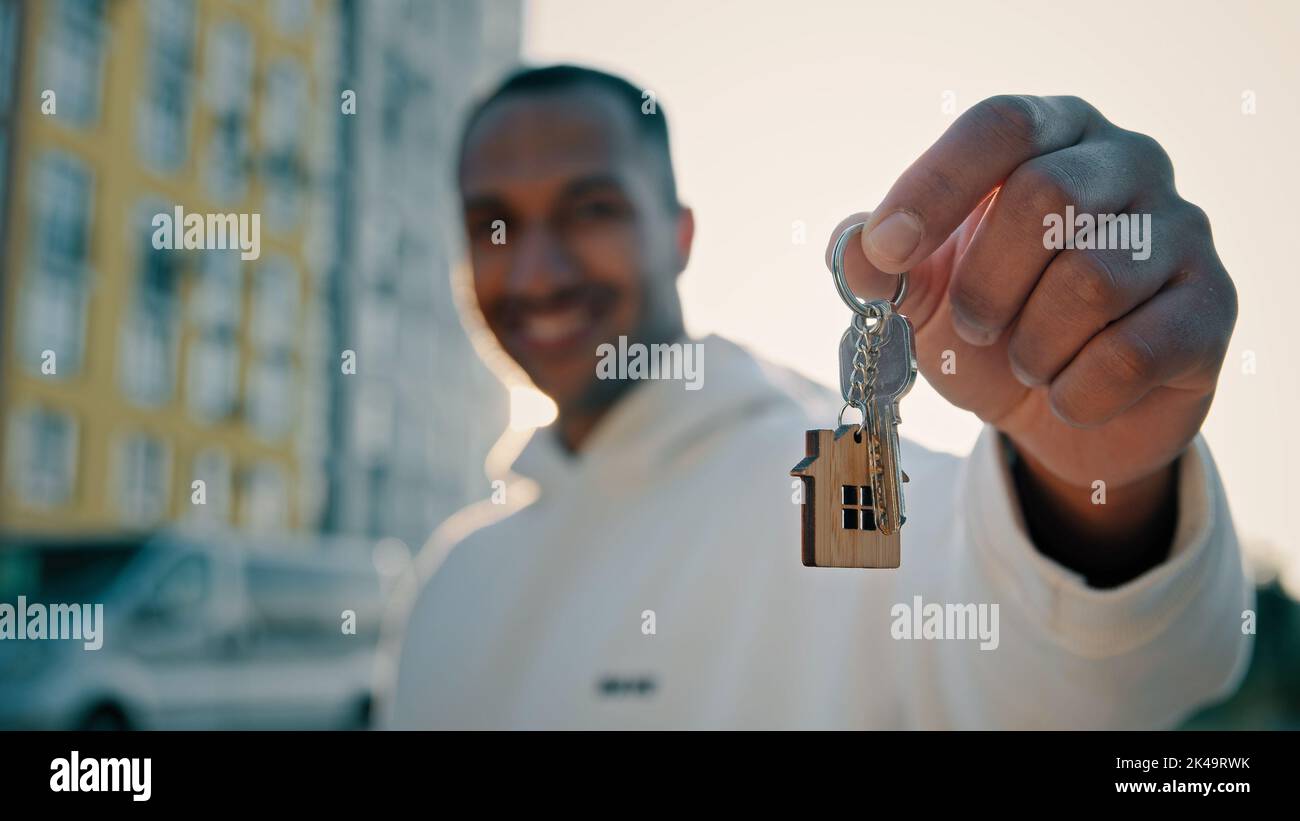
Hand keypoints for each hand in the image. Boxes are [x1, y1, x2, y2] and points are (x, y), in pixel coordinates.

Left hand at [827, 96, 1236, 579]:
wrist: (1069, 411)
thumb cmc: (994, 327)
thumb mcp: (925, 290)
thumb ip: (879, 260)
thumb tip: (854, 248)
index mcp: (1052, 135)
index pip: (1000, 125)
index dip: (935, 185)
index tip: (887, 252)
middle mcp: (1126, 163)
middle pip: (1048, 195)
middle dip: (986, 283)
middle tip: (973, 329)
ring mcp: (1180, 230)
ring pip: (1092, 281)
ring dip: (1031, 346)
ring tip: (1026, 362)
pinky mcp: (1211, 306)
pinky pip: (1131, 353)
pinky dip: (1075, 391)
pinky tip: (1067, 394)